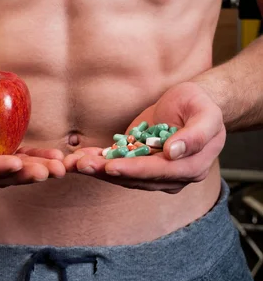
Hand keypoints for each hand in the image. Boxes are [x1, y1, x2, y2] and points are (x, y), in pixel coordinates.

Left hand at [64, 82, 224, 193]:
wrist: (192, 102)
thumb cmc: (201, 106)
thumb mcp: (207, 115)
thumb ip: (195, 135)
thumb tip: (173, 153)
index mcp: (190, 168)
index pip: (158, 171)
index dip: (134, 170)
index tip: (112, 167)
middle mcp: (170, 176)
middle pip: (136, 177)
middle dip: (107, 172)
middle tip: (82, 165)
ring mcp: (153, 170)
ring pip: (123, 174)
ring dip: (97, 169)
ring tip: (74, 162)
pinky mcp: (139, 160)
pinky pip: (117, 162)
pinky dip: (98, 160)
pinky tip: (79, 156)